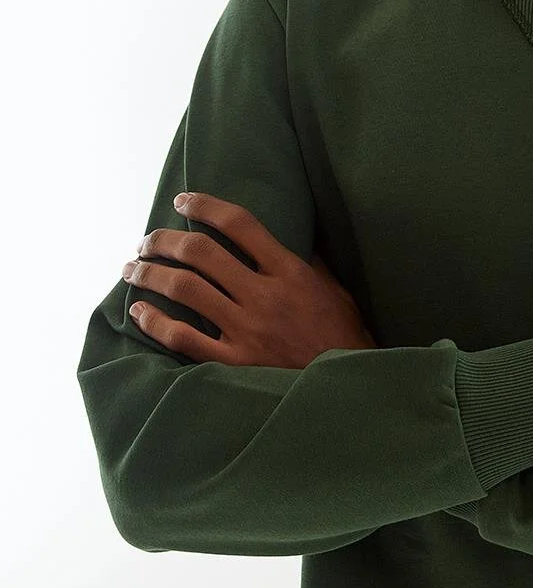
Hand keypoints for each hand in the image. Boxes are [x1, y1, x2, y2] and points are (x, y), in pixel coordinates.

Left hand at [122, 191, 377, 367]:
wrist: (346, 388)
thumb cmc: (343, 336)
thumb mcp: (335, 290)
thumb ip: (308, 262)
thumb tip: (289, 234)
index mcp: (290, 271)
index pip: (240, 224)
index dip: (205, 205)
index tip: (183, 200)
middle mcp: (264, 295)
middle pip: (201, 252)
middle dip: (164, 240)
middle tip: (146, 241)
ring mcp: (247, 330)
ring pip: (185, 289)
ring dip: (151, 273)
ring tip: (132, 268)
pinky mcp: (235, 362)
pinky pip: (184, 338)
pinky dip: (155, 322)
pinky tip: (138, 310)